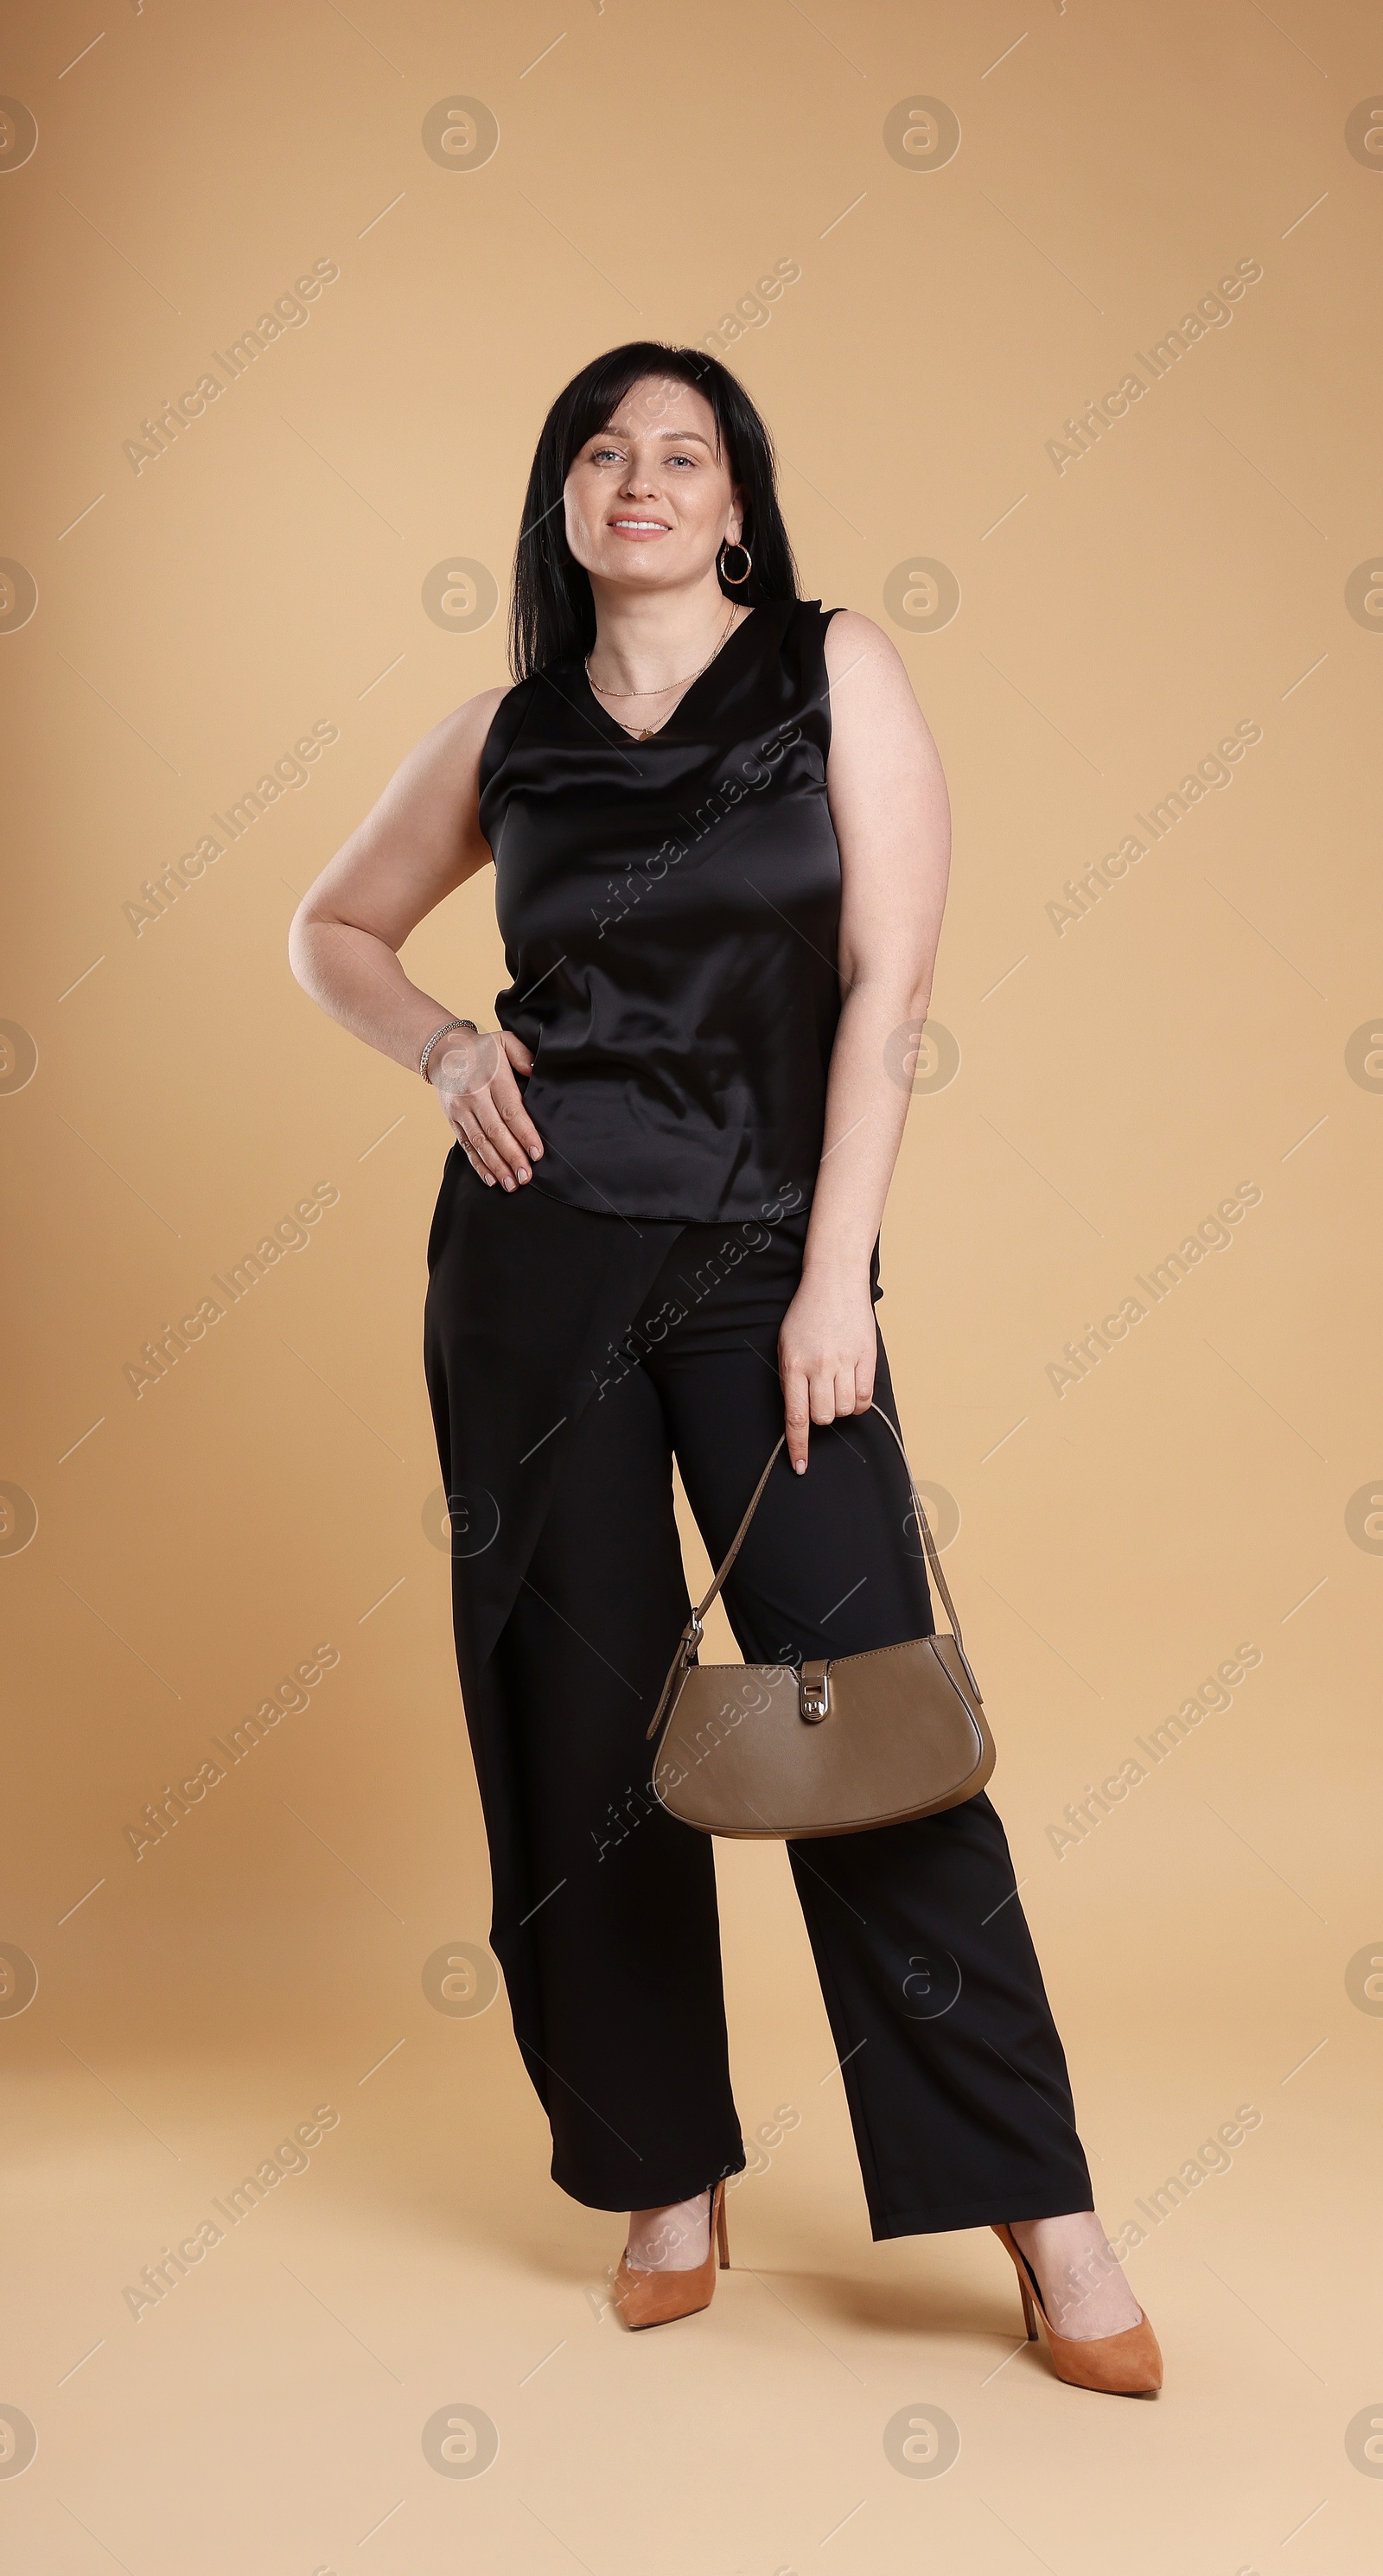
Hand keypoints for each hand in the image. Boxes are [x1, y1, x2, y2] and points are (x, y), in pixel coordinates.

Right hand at [429, 1027, 543, 1191]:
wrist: (443, 1051)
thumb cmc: (481, 1049)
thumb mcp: (504, 1041)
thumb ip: (523, 1055)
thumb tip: (536, 1071)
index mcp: (491, 1078)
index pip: (511, 1111)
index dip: (525, 1134)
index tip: (537, 1153)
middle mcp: (474, 1097)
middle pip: (495, 1132)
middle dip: (512, 1157)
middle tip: (526, 1177)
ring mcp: (460, 1111)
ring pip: (479, 1143)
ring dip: (496, 1166)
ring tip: (512, 1184)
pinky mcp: (452, 1120)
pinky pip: (466, 1146)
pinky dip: (478, 1164)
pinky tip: (491, 1179)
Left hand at [777, 1270, 876, 1472]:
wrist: (834, 1282)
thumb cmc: (806, 1314)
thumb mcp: (786, 1345)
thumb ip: (791, 1379)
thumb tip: (799, 1414)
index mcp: (793, 1365)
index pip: (796, 1417)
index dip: (798, 1446)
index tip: (800, 1466)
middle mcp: (818, 1366)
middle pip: (823, 1417)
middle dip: (822, 1417)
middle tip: (821, 1397)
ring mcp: (844, 1361)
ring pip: (844, 1410)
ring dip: (840, 1407)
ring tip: (837, 1385)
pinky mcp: (866, 1357)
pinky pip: (865, 1397)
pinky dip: (859, 1401)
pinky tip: (853, 1387)